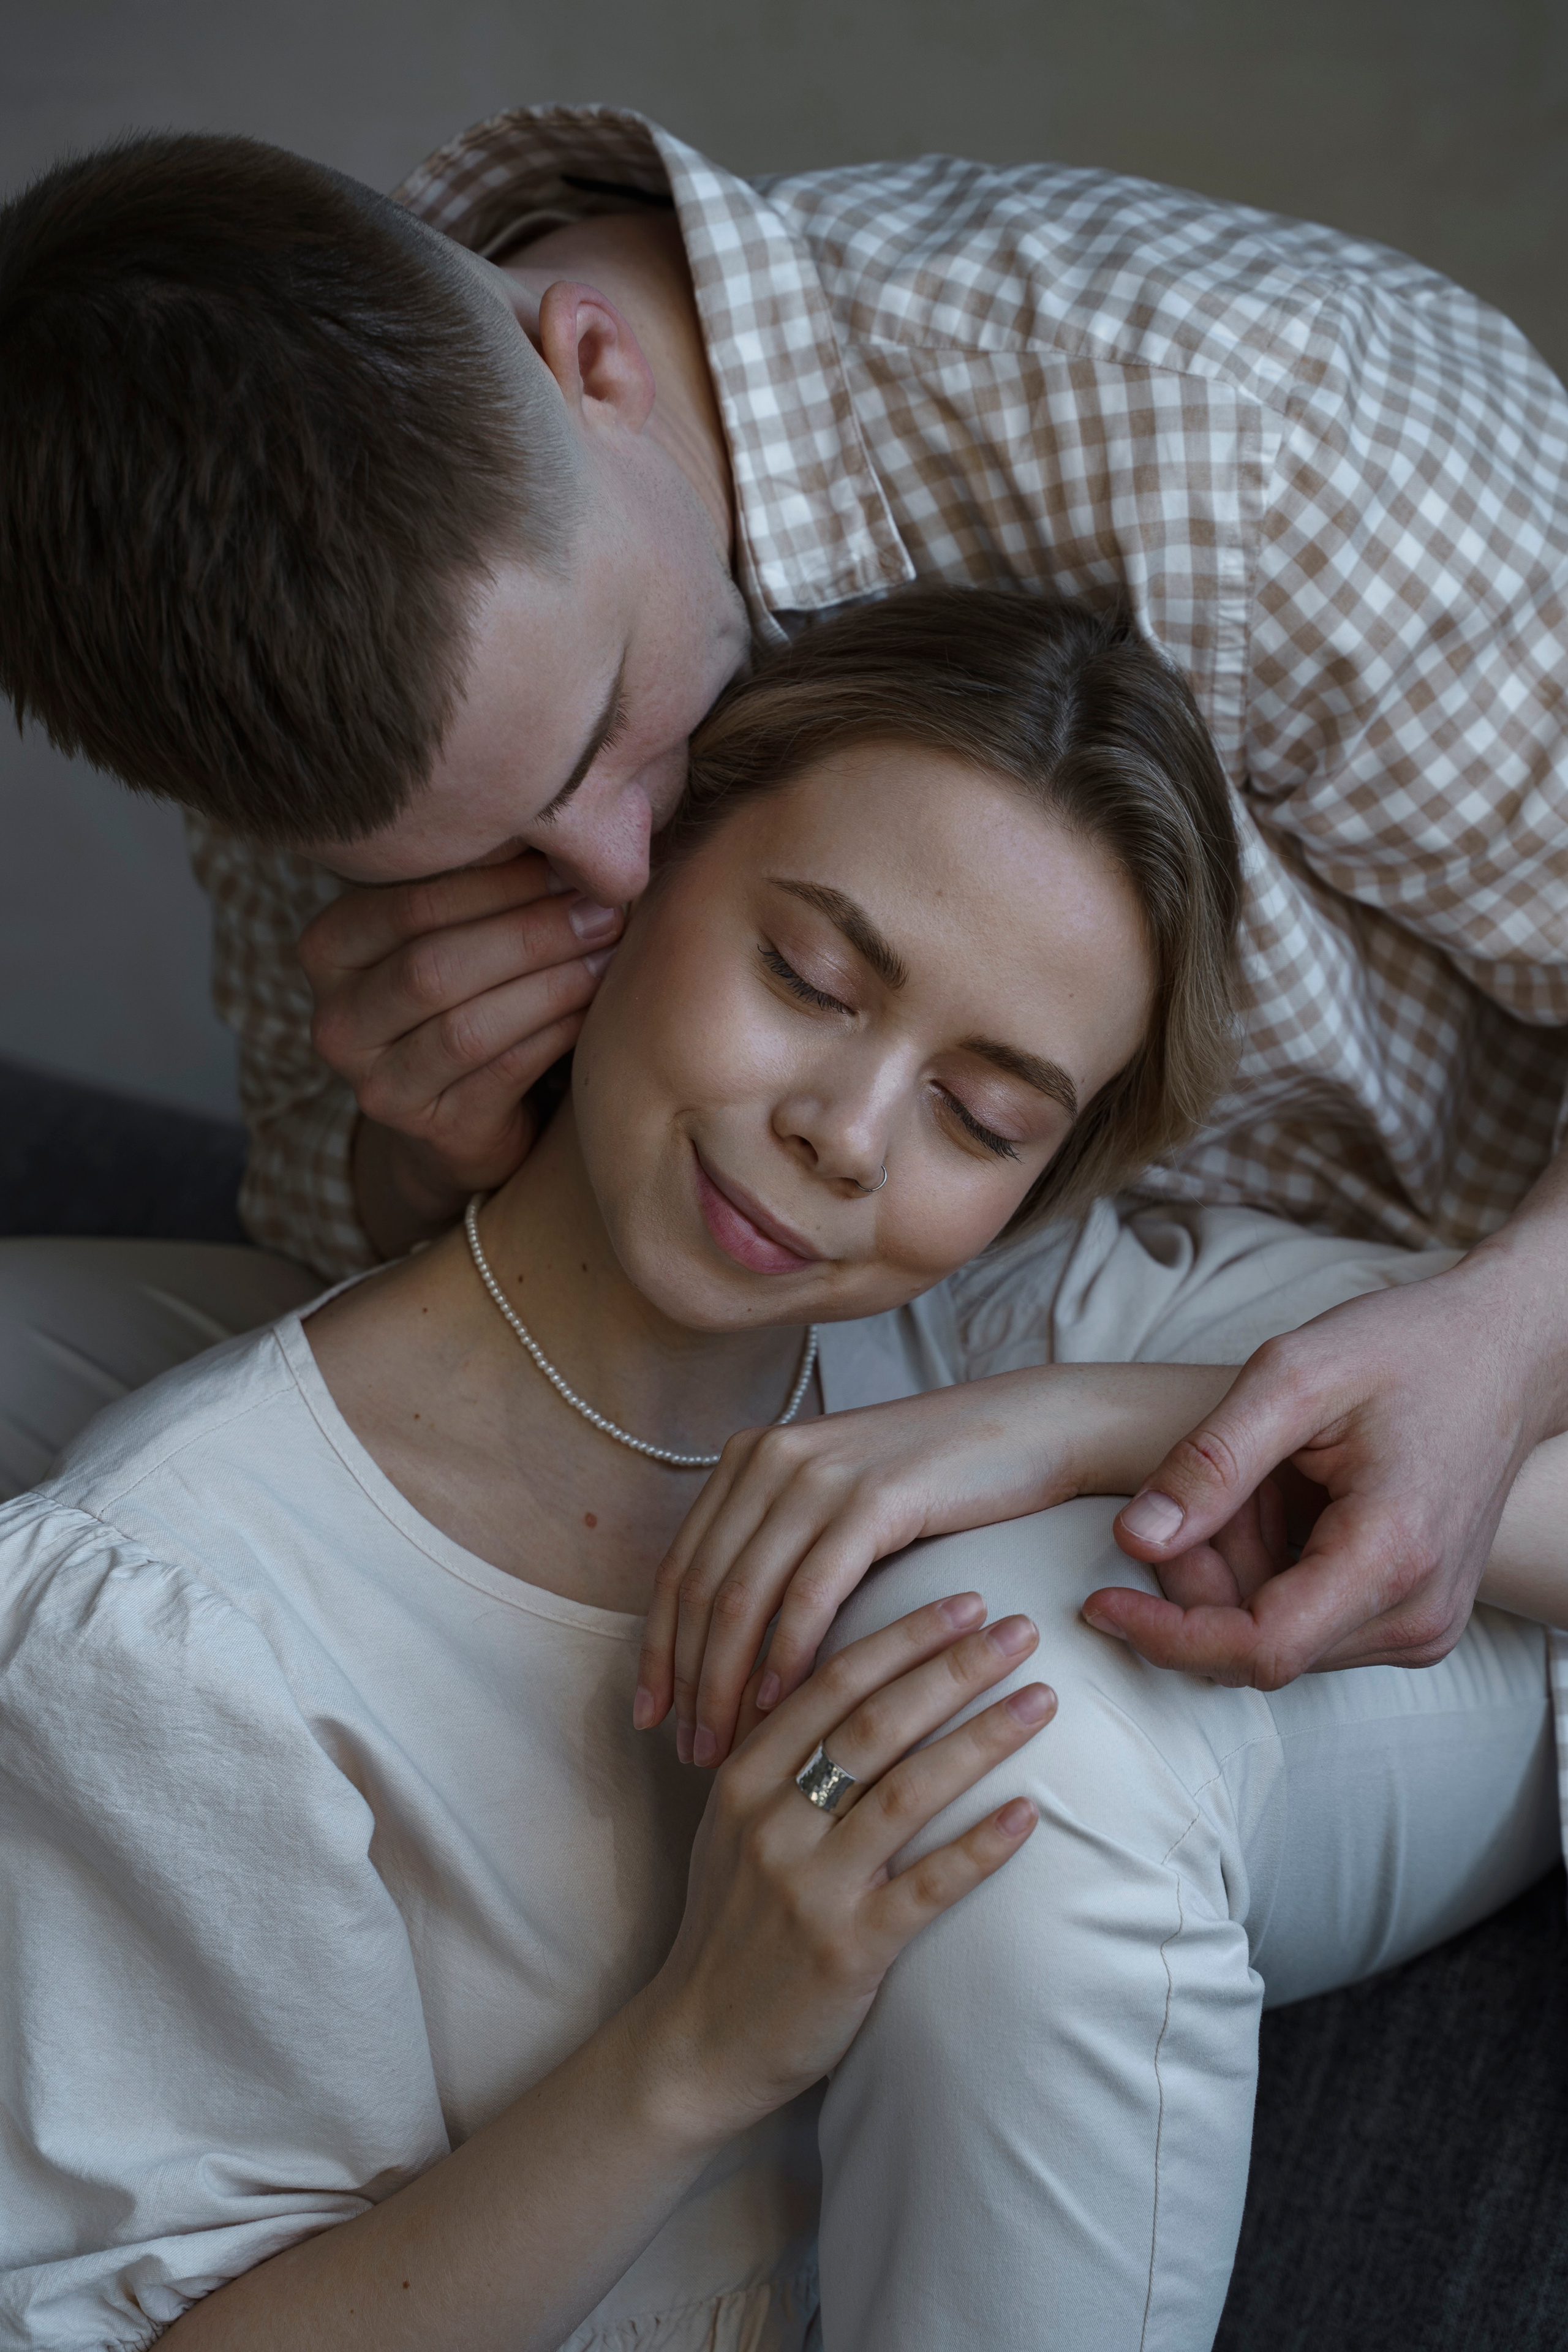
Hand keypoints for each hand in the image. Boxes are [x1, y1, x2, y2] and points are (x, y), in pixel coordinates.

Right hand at [299, 855, 622, 1246]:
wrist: (461, 1116)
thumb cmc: (468, 996)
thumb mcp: (453, 933)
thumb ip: (480, 887)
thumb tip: (563, 826)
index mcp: (329, 950)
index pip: (409, 904)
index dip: (496, 882)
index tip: (569, 862)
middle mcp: (336, 1021)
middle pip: (436, 966)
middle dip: (530, 932)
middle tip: (603, 910)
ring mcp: (376, 1086)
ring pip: (469, 1026)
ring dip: (552, 984)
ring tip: (609, 953)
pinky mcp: (432, 1132)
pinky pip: (502, 1074)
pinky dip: (556, 1034)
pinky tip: (597, 1008)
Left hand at [633, 1364, 1230, 1766]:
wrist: (1030, 1432)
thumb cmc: (939, 1484)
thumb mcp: (839, 1507)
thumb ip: (783, 1551)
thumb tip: (731, 1645)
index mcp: (751, 1458)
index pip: (680, 1567)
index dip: (657, 1648)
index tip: (648, 1718)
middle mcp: (769, 1458)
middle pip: (700, 1589)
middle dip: (686, 1680)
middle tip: (685, 1752)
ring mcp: (817, 1474)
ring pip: (743, 1597)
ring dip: (726, 1683)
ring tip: (725, 1748)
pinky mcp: (870, 1498)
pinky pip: (809, 1592)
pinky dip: (786, 1656)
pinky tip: (783, 1708)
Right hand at [644, 1591, 1052, 2132]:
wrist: (698, 2042)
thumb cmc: (730, 1922)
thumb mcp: (732, 1826)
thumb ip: (781, 1757)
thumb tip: (857, 1680)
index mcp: (743, 1777)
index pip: (833, 1682)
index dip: (906, 1636)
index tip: (967, 1601)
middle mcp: (772, 1821)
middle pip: (876, 1722)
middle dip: (955, 1667)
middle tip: (1021, 1628)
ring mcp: (809, 1886)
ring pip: (907, 1792)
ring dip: (981, 1739)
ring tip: (1043, 1700)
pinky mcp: (847, 1949)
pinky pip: (925, 1888)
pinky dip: (978, 1847)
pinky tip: (1027, 1814)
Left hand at [1088, 1241, 1567, 1686]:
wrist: (1506, 1352)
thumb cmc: (1409, 1349)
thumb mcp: (1294, 1376)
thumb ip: (1211, 1461)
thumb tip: (1135, 1539)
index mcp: (1392, 1556)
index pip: (1258, 1650)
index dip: (1166, 1636)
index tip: (1097, 1600)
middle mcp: (1416, 1614)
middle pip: (1259, 1647)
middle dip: (1198, 1581)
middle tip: (1196, 1489)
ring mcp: (1421, 1624)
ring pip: (1278, 1638)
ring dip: (1234, 1570)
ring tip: (1256, 1479)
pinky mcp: (1413, 1617)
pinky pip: (1309, 1623)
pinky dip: (1267, 1570)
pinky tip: (1280, 1501)